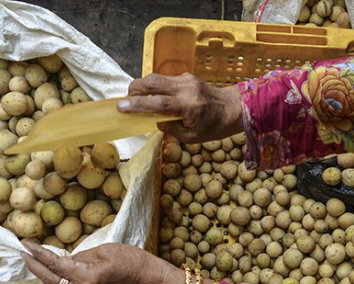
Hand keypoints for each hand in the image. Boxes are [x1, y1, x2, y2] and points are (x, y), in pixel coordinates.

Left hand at [21, 241, 154, 283]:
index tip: (26, 245)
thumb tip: (65, 260)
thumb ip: (80, 256)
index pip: (55, 265)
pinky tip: (54, 271)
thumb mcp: (104, 250)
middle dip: (35, 267)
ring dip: (46, 275)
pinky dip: (59, 280)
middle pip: (51, 280)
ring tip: (34, 261)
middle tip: (23, 254)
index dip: (38, 254)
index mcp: (87, 277)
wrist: (148, 279)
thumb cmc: (131, 259)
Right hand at [117, 73, 242, 142]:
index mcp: (189, 107)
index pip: (158, 103)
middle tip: (126, 101)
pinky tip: (156, 98)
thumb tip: (152, 120)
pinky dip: (155, 88)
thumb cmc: (214, 127)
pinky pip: (164, 80)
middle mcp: (186, 89)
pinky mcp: (186, 76)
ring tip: (137, 100)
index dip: (137, 104)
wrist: (233, 108)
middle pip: (152, 81)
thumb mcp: (191, 137)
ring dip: (142, 87)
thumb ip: (170, 128)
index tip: (121, 107)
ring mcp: (186, 80)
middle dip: (134, 89)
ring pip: (156, 77)